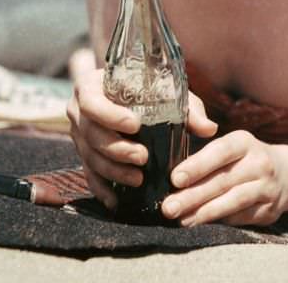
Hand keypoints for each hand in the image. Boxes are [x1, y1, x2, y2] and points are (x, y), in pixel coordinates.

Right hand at [66, 68, 217, 208]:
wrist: (126, 91)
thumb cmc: (149, 89)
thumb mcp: (167, 91)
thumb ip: (188, 109)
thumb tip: (209, 129)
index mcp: (91, 86)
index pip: (92, 101)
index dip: (111, 115)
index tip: (136, 124)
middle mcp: (78, 111)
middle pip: (91, 133)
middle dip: (117, 148)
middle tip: (143, 157)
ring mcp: (77, 135)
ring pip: (89, 156)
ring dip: (113, 170)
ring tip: (138, 179)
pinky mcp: (82, 154)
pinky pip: (87, 174)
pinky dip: (101, 189)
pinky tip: (116, 201)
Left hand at [160, 130, 287, 226]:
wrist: (287, 174)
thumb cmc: (245, 159)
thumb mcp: (231, 146)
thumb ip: (206, 154)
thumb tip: (174, 176)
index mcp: (244, 142)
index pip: (220, 151)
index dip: (197, 165)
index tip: (175, 178)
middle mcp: (260, 162)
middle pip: (223, 180)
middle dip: (192, 195)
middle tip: (168, 207)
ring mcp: (268, 187)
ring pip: (233, 201)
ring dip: (205, 212)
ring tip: (182, 220)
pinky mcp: (270, 210)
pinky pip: (242, 217)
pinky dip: (220, 221)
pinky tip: (202, 224)